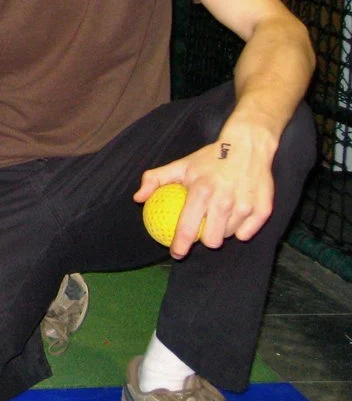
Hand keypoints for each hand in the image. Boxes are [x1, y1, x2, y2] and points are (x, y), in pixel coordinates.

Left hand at [134, 124, 276, 257]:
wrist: (248, 146)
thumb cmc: (209, 158)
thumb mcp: (180, 165)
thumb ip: (155, 180)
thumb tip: (137, 198)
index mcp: (201, 191)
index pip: (187, 228)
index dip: (180, 246)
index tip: (176, 254)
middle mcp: (223, 200)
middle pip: (212, 240)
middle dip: (205, 240)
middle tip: (203, 230)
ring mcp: (245, 206)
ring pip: (229, 236)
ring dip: (223, 231)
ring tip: (220, 214)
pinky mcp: (263, 210)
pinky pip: (247, 233)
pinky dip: (240, 228)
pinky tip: (236, 215)